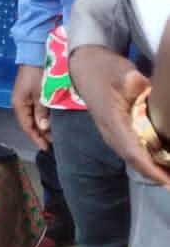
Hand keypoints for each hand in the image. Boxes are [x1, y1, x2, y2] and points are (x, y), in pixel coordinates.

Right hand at [12, 64, 50, 149]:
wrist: (35, 53)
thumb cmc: (37, 73)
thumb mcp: (40, 93)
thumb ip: (41, 111)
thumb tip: (43, 127)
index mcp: (19, 104)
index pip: (27, 126)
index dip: (36, 138)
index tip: (46, 148)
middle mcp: (20, 102)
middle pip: (30, 122)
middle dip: (41, 133)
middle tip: (53, 142)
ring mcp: (26, 97)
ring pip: (34, 116)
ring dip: (43, 125)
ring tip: (54, 134)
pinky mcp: (32, 92)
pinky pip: (37, 109)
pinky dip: (43, 117)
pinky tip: (50, 120)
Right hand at [70, 46, 169, 187]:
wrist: (84, 65)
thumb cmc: (104, 68)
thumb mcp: (123, 73)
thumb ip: (138, 85)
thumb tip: (152, 94)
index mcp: (112, 121)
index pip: (133, 151)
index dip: (151, 169)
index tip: (167, 181)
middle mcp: (110, 132)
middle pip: (134, 160)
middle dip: (156, 174)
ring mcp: (110, 133)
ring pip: (132, 157)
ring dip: (151, 169)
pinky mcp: (113, 130)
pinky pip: (130, 150)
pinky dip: (145, 159)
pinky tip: (159, 159)